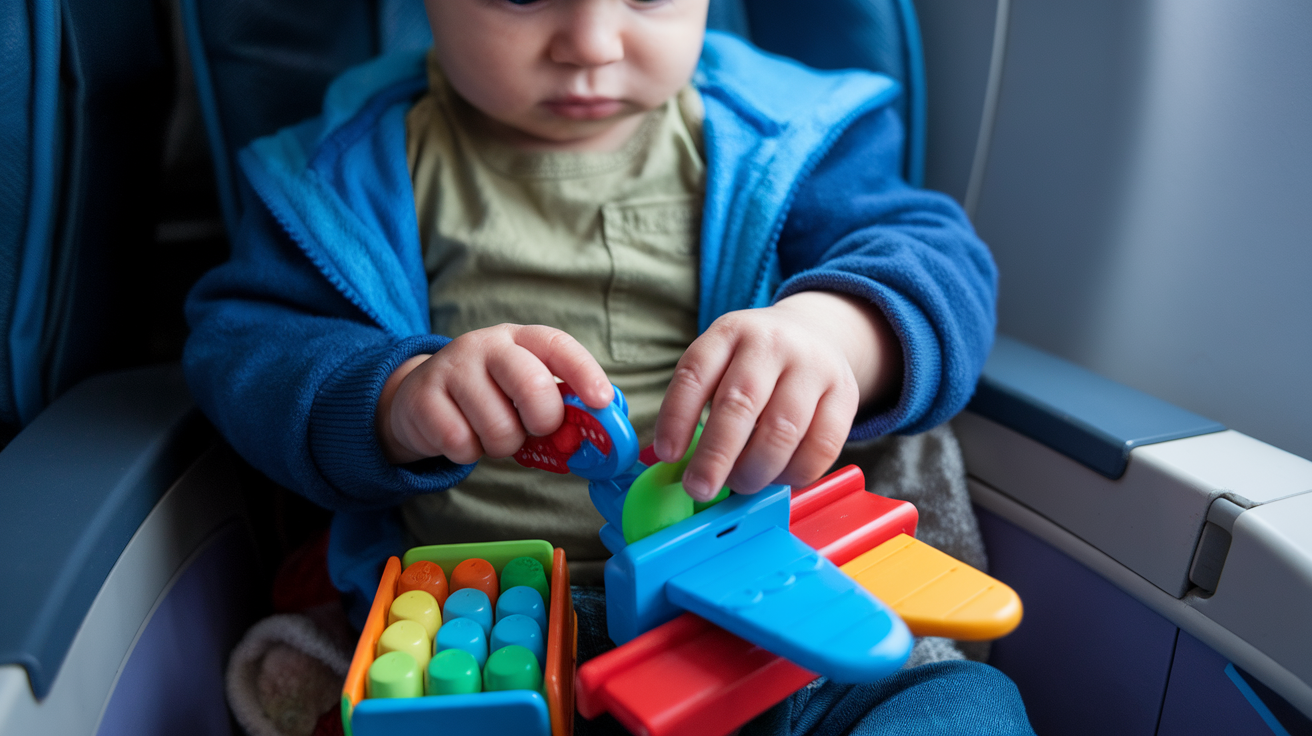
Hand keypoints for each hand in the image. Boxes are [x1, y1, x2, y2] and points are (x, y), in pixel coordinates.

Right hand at [376, 324, 612, 464]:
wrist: (421, 398)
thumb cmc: (491, 396)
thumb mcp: (524, 388)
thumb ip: (560, 402)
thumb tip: (601, 430)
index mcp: (522, 339)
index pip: (558, 346)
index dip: (584, 373)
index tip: (601, 401)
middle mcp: (487, 344)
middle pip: (532, 385)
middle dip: (543, 421)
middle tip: (534, 430)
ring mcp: (452, 367)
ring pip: (498, 427)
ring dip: (502, 445)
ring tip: (491, 432)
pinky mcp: (423, 397)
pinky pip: (460, 443)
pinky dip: (469, 453)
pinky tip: (463, 436)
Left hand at [653, 292, 901, 500]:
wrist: (815, 332)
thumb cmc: (753, 363)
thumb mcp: (722, 361)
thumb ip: (699, 403)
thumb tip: (678, 464)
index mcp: (729, 332)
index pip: (695, 373)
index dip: (677, 418)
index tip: (669, 456)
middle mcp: (772, 343)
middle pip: (740, 403)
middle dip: (715, 456)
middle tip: (699, 488)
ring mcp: (813, 366)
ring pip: (782, 431)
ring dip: (755, 470)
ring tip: (740, 483)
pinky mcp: (846, 393)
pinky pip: (821, 447)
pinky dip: (794, 474)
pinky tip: (777, 476)